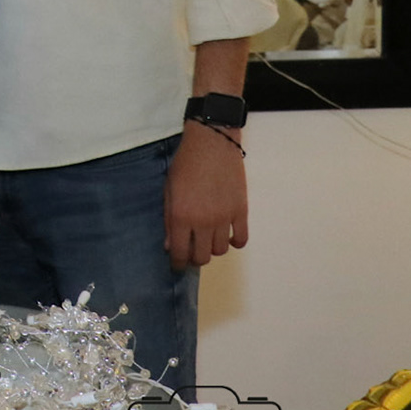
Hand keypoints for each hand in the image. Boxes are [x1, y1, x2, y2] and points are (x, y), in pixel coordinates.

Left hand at [164, 123, 247, 268]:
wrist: (211, 144)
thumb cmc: (185, 165)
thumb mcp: (168, 191)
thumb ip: (168, 220)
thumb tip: (170, 246)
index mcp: (181, 216)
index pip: (180, 252)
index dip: (178, 263)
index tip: (177, 265)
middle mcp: (203, 221)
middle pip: (202, 256)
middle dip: (195, 257)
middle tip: (192, 250)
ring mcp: (225, 217)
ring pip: (221, 250)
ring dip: (213, 248)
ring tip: (208, 239)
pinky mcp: (241, 211)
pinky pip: (242, 239)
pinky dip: (235, 242)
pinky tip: (228, 236)